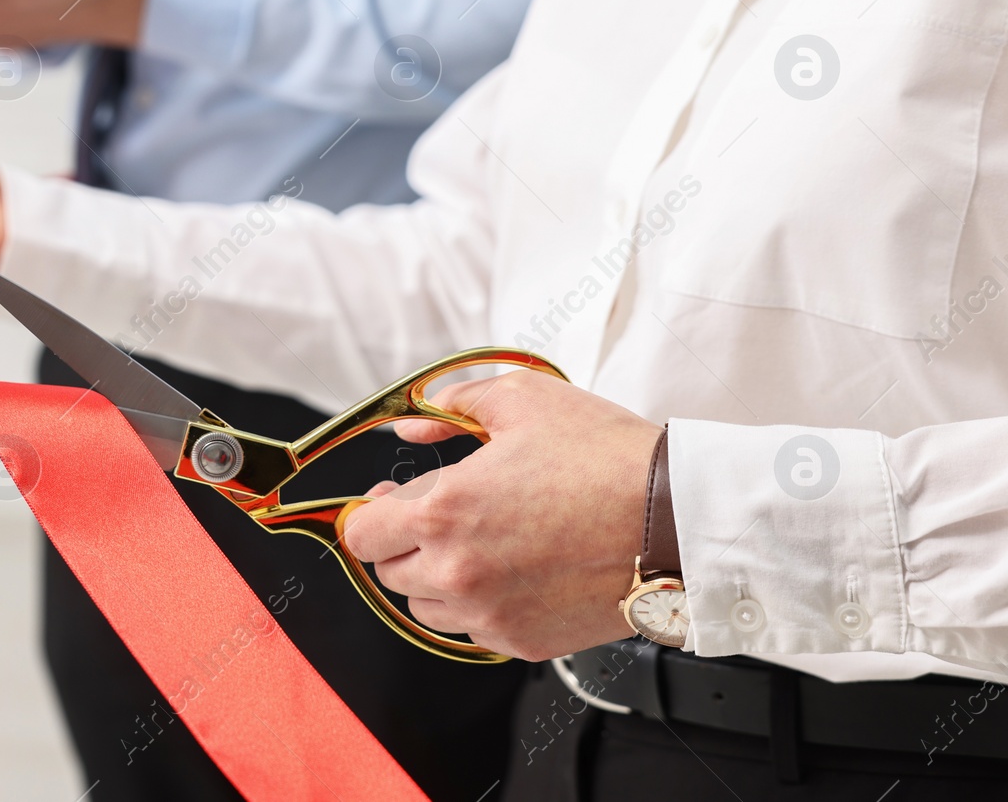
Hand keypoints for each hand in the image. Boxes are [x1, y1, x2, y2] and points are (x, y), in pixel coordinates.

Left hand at [341, 370, 662, 660]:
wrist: (677, 520)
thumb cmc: (606, 457)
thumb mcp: (523, 399)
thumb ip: (451, 406)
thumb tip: (411, 428)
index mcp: (445, 511)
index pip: (362, 533)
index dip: (370, 513)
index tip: (390, 499)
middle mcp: (458, 572)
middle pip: (389, 572)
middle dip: (403, 541)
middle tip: (438, 515)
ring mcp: (490, 615)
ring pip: (426, 607)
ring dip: (435, 577)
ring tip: (477, 543)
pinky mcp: (523, 642)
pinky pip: (473, 630)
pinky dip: (477, 605)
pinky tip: (509, 571)